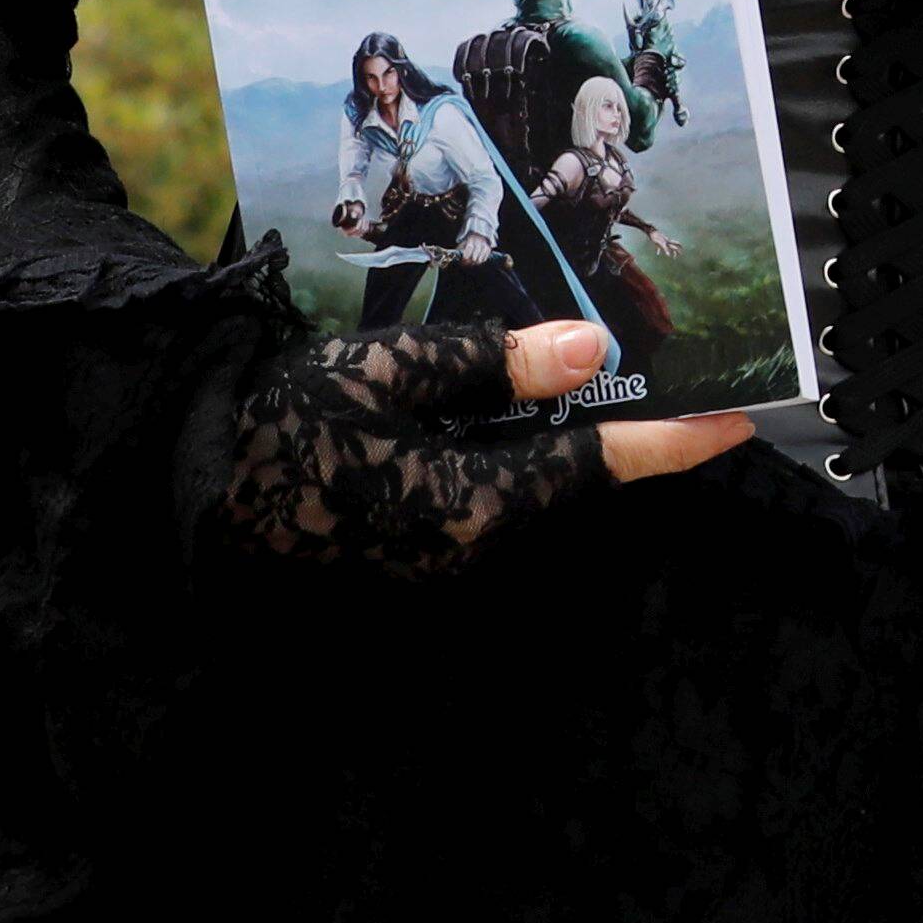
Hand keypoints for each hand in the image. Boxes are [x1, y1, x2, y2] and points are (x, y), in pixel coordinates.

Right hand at [225, 317, 738, 569]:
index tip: (742, 420)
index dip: (676, 440)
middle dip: (613, 428)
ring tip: (570, 377)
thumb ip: (484, 359)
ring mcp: (444, 575)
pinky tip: (497, 417)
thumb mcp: (372, 374)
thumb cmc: (268, 441)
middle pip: (572, 480)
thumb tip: (587, 348)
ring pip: (532, 498)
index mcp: (472, 507)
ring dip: (557, 445)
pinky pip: (490, 513)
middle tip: (652, 370)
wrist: (179, 523)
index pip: (600, 466)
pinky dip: (510, 467)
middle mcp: (474, 555)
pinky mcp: (418, 574)